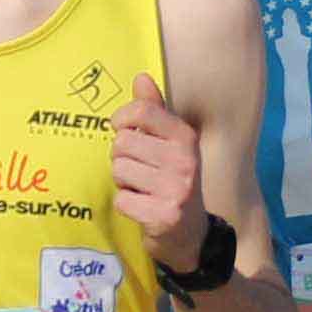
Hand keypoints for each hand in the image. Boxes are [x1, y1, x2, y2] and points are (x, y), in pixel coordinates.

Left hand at [111, 72, 210, 261]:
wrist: (192, 234)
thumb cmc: (174, 180)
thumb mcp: (170, 144)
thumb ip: (154, 111)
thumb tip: (141, 77)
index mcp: (186, 137)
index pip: (140, 112)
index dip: (122, 120)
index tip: (123, 130)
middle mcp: (185, 161)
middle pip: (122, 143)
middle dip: (122, 157)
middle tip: (139, 170)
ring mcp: (176, 189)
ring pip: (119, 170)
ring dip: (123, 182)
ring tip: (142, 189)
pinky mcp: (163, 215)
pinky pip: (121, 199)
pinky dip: (126, 204)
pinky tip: (142, 207)